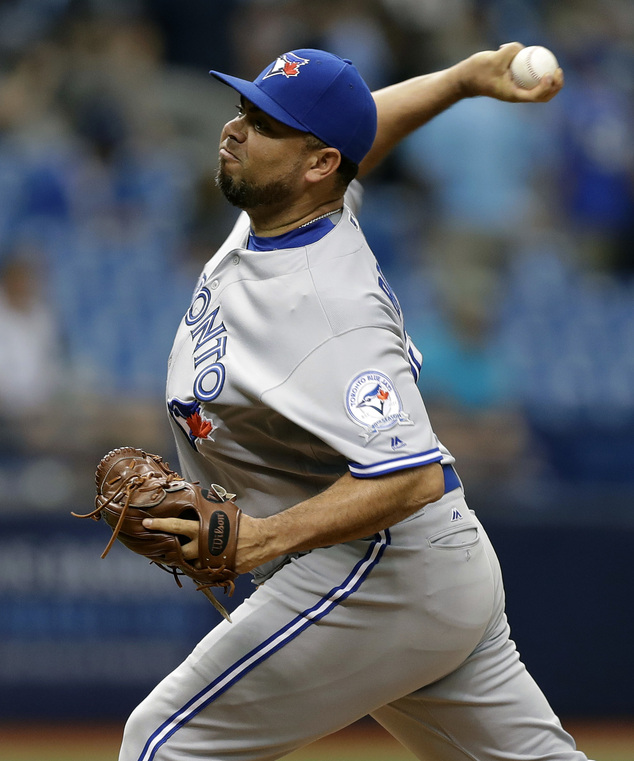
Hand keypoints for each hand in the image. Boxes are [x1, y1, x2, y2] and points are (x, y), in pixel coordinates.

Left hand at [143, 513, 269, 573]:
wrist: (260, 540)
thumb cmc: (241, 522)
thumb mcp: (222, 509)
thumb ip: (206, 507)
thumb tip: (193, 494)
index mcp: (202, 529)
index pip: (175, 526)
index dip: (159, 524)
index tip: (145, 523)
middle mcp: (201, 546)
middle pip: (176, 550)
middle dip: (164, 547)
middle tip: (154, 545)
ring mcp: (207, 560)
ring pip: (187, 562)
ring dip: (182, 558)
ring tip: (176, 553)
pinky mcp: (214, 570)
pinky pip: (200, 570)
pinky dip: (197, 565)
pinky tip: (196, 560)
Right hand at [458, 42, 563, 102]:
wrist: (466, 79)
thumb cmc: (478, 71)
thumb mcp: (494, 58)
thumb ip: (511, 50)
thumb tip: (524, 48)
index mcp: (513, 95)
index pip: (534, 96)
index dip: (546, 87)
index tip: (548, 74)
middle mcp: (517, 95)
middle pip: (542, 97)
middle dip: (554, 87)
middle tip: (557, 71)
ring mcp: (517, 90)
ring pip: (540, 91)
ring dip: (551, 82)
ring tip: (556, 67)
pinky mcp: (516, 83)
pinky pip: (533, 81)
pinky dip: (540, 73)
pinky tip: (542, 60)